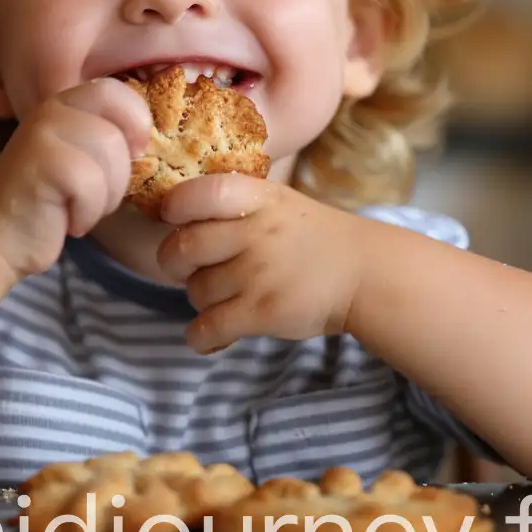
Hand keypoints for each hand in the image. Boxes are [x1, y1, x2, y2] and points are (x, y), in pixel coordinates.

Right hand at [0, 79, 151, 282]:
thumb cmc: (49, 202)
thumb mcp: (79, 158)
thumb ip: (105, 137)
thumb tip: (149, 140)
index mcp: (63, 103)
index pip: (117, 91)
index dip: (135, 124)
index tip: (128, 156)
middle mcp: (51, 110)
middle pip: (120, 133)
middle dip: (119, 176)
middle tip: (93, 194)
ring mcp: (43, 134)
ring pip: (110, 158)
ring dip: (104, 197)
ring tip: (78, 206)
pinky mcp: (42, 164)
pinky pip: (92, 186)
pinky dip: (87, 213)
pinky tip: (67, 219)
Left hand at [155, 175, 368, 353]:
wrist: (363, 273)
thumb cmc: (307, 234)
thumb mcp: (273, 200)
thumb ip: (229, 201)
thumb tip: (168, 210)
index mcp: (255, 197)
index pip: (199, 194)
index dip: (175, 207)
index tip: (171, 218)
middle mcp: (255, 233)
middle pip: (183, 248)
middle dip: (173, 261)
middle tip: (183, 266)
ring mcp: (259, 274)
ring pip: (196, 291)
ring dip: (198, 297)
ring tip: (218, 295)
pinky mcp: (265, 313)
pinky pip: (210, 327)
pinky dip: (198, 336)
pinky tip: (202, 336)